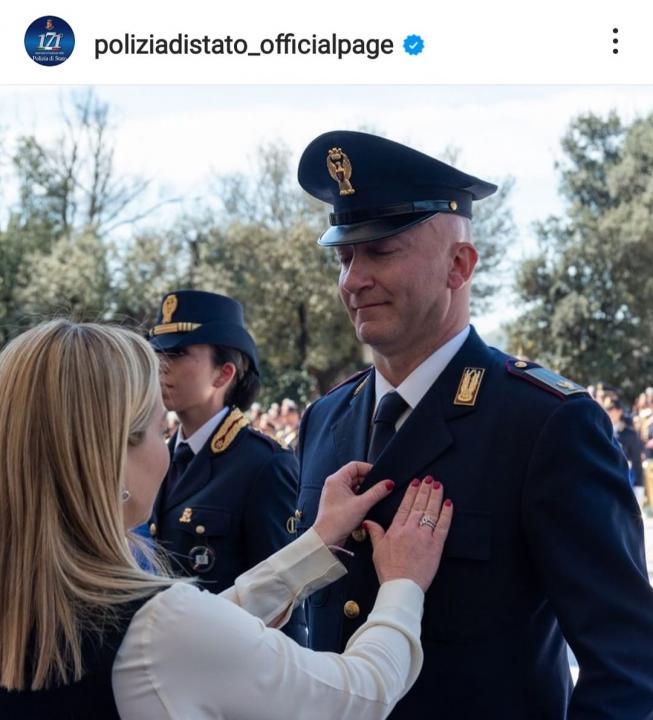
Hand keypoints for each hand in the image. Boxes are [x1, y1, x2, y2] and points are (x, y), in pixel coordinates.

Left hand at [313, 461, 394, 547]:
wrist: (326, 538)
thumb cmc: (338, 520)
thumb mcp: (362, 504)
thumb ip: (377, 492)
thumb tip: (388, 483)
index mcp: (336, 479)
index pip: (355, 465)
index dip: (368, 469)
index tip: (380, 476)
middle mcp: (334, 484)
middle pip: (355, 475)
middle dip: (368, 481)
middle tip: (380, 487)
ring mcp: (335, 494)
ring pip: (354, 486)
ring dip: (364, 490)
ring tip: (375, 496)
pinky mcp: (337, 503)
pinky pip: (351, 495)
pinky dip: (360, 497)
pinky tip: (367, 504)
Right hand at [365, 477, 452, 591]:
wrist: (401, 586)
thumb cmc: (389, 570)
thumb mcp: (377, 550)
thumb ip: (375, 532)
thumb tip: (368, 521)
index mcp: (396, 529)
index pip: (405, 506)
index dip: (411, 493)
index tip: (416, 482)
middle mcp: (410, 529)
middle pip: (419, 505)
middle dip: (425, 490)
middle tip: (430, 478)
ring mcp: (424, 536)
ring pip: (431, 512)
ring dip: (435, 497)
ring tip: (438, 485)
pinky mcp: (436, 546)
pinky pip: (443, 526)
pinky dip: (446, 514)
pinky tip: (448, 504)